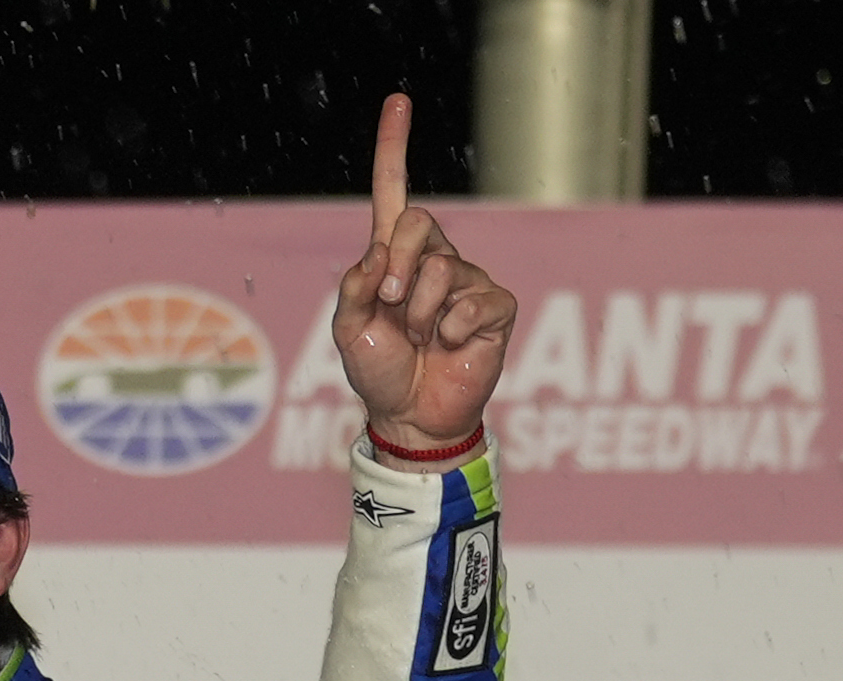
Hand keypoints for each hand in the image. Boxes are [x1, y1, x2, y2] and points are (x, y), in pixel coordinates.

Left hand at [333, 94, 517, 457]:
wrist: (410, 418)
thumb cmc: (379, 373)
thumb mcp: (348, 331)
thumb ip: (353, 288)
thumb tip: (379, 254)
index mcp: (394, 257)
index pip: (395, 193)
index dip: (394, 148)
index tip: (398, 102)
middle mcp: (433, 259)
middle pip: (417, 222)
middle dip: (396, 264)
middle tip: (390, 304)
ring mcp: (466, 281)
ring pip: (439, 270)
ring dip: (418, 314)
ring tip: (419, 341)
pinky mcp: (494, 307)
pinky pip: (471, 302)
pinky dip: (450, 330)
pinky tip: (448, 347)